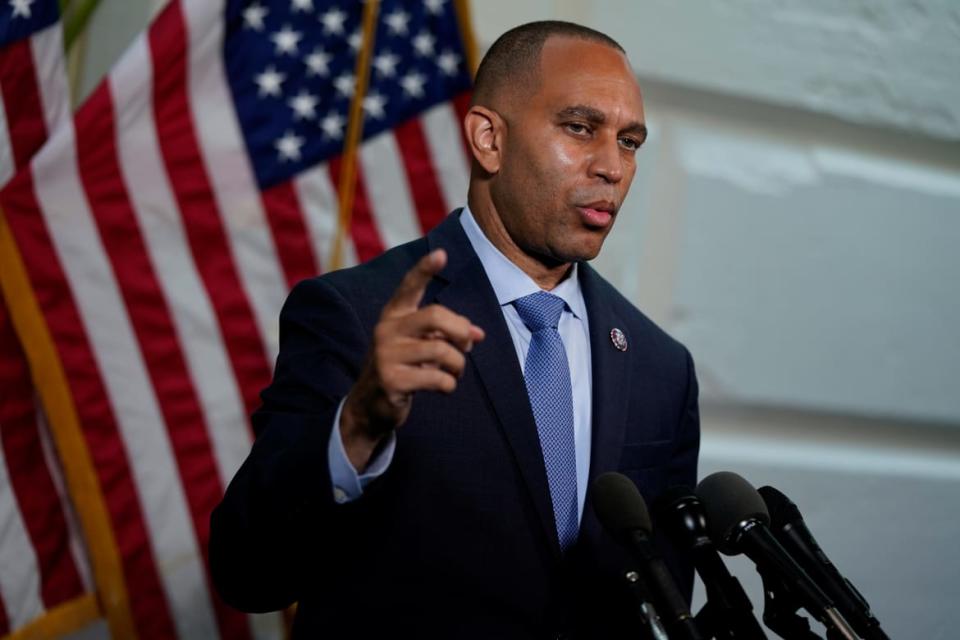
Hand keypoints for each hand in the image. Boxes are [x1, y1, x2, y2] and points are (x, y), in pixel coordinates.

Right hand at [340, 249, 484, 470]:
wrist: (370, 406)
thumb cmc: (404, 368)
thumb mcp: (423, 345)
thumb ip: (448, 334)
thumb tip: (478, 335)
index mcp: (394, 315)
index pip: (409, 286)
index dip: (425, 270)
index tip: (441, 254)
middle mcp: (386, 330)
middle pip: (435, 315)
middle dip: (460, 330)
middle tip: (468, 346)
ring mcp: (386, 355)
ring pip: (441, 350)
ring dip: (459, 364)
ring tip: (456, 372)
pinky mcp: (391, 380)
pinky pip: (437, 378)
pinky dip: (449, 384)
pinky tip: (444, 387)